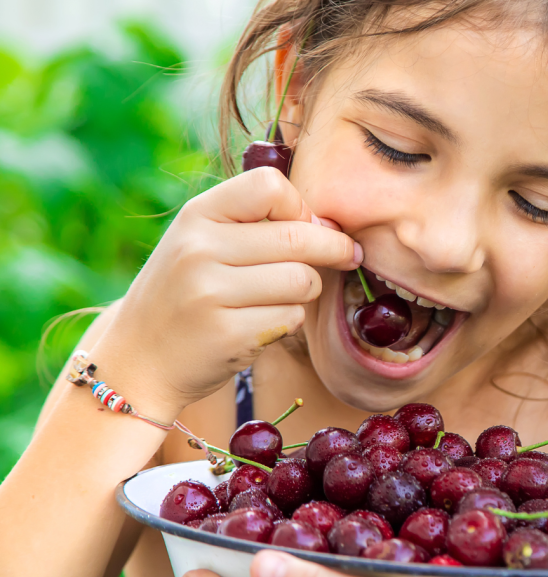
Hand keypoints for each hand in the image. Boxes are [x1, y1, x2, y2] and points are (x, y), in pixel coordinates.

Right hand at [87, 168, 361, 420]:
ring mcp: (210, 293)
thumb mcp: (203, 242)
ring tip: (280, 296)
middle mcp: (198, 250)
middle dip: (333, 248)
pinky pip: (293, 317)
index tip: (307, 225)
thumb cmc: (188, 293)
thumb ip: (255, 224)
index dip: (300, 206)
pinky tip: (262, 323)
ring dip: (308, 289)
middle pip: (298, 237)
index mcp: (196, 216)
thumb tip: (331, 227)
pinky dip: (289, 320)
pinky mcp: (228, 334)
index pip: (269, 185)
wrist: (139, 359)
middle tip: (347, 256)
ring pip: (303, 279)